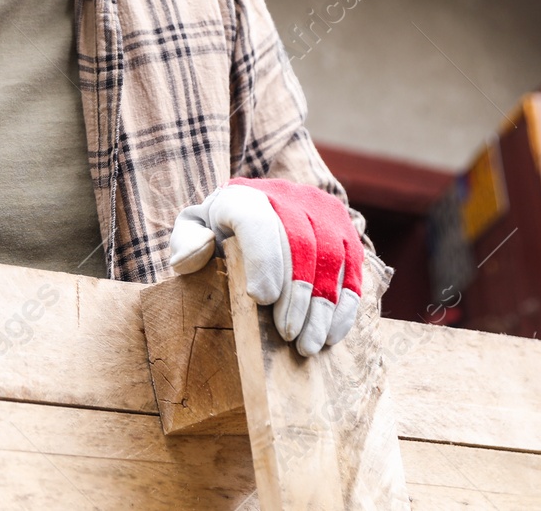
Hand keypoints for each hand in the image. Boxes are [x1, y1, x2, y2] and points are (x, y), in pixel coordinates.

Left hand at [168, 177, 362, 355]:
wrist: (254, 208)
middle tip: (288, 335)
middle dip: (297, 293)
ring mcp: (321, 209)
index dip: (263, 260)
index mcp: (243, 195)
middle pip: (301, 241)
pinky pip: (354, 267)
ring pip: (332, 256)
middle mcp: (287, 195)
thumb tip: (194, 256)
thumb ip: (186, 241)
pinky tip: (331, 334)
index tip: (259, 300)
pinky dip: (345, 304)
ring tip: (309, 344)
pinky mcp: (345, 228)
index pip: (257, 220)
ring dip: (323, 305)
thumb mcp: (192, 229)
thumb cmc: (219, 228)